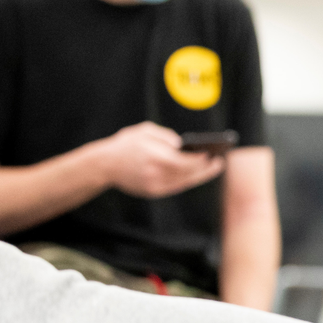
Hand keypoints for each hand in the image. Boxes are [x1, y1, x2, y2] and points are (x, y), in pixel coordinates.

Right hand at [96, 122, 224, 198]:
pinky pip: (174, 187)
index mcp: (154, 156)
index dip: (199, 160)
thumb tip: (182, 145)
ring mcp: (153, 185)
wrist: (104, 164)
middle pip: (187, 175)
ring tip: (210, 168)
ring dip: (198, 177)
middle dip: (204, 170)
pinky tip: (195, 175)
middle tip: (219, 163)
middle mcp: (155, 173)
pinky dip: (186, 181)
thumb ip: (165, 136)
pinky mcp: (151, 192)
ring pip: (182, 183)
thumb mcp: (144, 130)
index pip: (184, 162)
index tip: (211, 155)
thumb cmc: (126, 144)